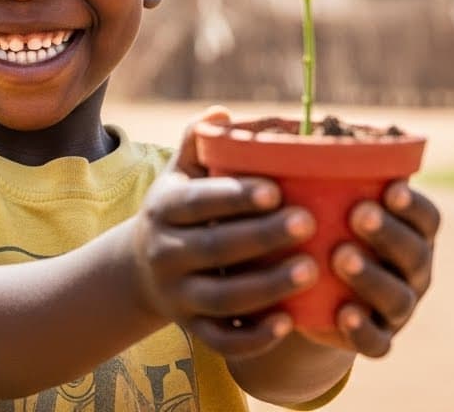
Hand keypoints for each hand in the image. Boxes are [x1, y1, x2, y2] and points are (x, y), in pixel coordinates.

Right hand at [130, 108, 317, 359]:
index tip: (277, 189)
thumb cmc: (180, 209)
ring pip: (222, 298)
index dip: (236, 197)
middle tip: (309, 223)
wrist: (141, 269)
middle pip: (215, 249)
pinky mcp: (192, 329)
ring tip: (311, 270)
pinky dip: (253, 339)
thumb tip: (220, 113)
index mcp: (165, 208)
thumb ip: (198, 143)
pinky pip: (222, 340)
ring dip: (267, 287)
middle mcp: (166, 253)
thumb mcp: (180, 175)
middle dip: (262, 237)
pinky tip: (289, 324)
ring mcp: (177, 296)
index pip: (199, 202)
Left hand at [303, 181, 440, 356]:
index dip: (412, 205)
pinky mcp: (376, 338)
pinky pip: (378, 342)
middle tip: (358, 214)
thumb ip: (302, 170)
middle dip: (388, 233)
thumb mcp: (317, 203)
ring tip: (341, 257)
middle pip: (414, 253)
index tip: (388, 188)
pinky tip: (343, 314)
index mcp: (410, 232)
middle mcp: (413, 269)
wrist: (314, 297)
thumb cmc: (320, 233)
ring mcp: (398, 308)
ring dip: (371, 276)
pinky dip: (364, 330)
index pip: (427, 218)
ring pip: (397, 296)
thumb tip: (236, 119)